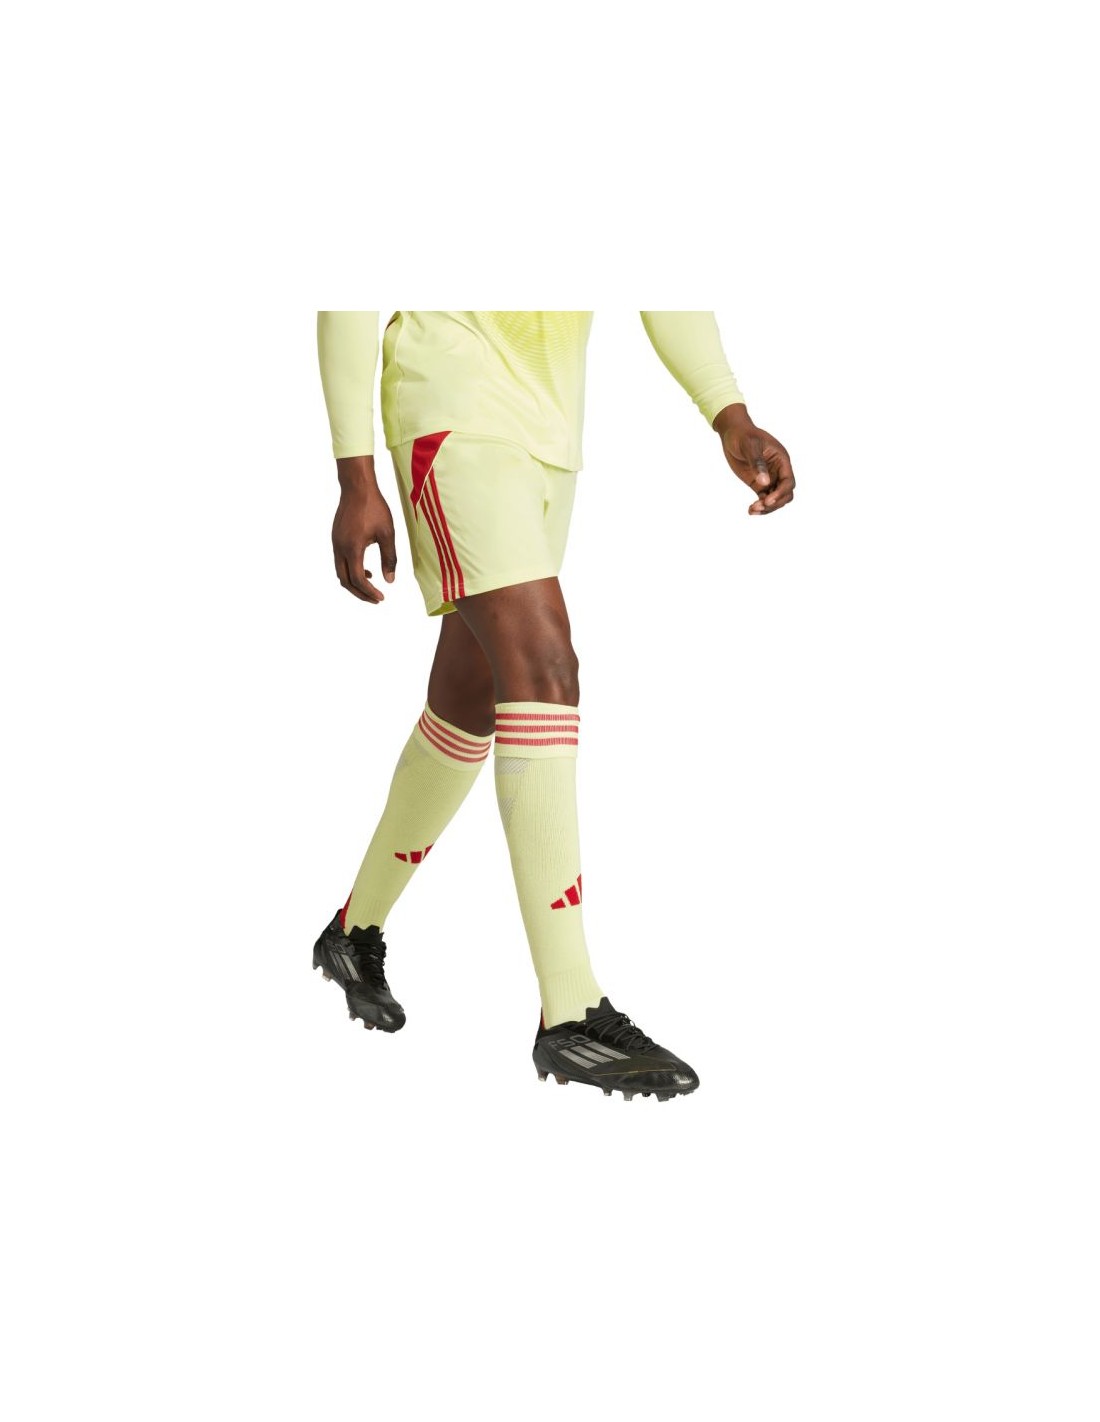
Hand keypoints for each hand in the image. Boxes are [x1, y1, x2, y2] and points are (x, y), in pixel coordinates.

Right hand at [332, 463, 397, 602]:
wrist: (357, 487)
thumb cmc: (374, 508)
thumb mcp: (387, 534)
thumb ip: (389, 558)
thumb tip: (390, 581)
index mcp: (352, 548)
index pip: (359, 579)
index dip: (370, 592)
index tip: (382, 598)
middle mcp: (340, 548)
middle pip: (345, 581)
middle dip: (360, 593)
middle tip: (375, 599)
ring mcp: (335, 543)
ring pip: (340, 572)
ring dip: (354, 582)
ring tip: (371, 584)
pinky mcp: (335, 538)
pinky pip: (340, 562)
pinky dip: (351, 570)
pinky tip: (365, 567)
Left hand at [713, 404, 794, 514]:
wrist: (733, 433)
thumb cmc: (744, 435)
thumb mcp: (750, 446)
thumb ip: (757, 463)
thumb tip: (765, 483)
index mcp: (781, 460)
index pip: (788, 481)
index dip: (781, 493)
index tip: (768, 500)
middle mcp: (778, 471)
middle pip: (786, 494)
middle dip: (775, 503)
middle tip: (760, 506)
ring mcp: (769, 479)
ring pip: (775, 499)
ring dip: (767, 508)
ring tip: (752, 510)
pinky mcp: (759, 484)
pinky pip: (764, 499)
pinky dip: (760, 506)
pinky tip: (750, 510)